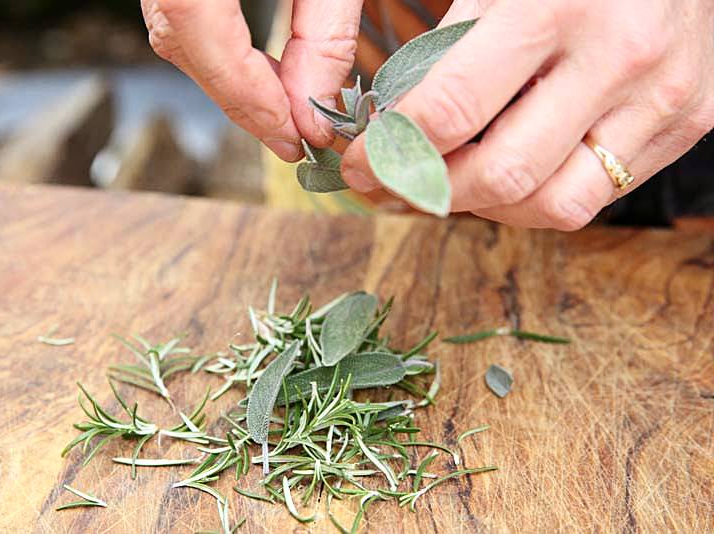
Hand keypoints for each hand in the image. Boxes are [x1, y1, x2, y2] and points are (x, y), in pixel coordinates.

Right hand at [141, 0, 362, 161]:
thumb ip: (325, 34)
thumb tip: (314, 110)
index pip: (194, 21)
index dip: (243, 88)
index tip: (291, 134)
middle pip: (179, 39)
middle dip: (241, 98)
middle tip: (295, 138)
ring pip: (176, 37)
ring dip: (233, 81)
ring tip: (288, 112)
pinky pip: (184, 22)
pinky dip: (224, 56)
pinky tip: (266, 74)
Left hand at [342, 0, 713, 228]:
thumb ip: (443, 55)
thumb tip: (388, 129)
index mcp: (556, 5)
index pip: (450, 110)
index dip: (390, 152)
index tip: (361, 165)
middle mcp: (619, 57)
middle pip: (503, 175)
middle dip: (432, 192)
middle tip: (399, 183)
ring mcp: (664, 96)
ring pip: (555, 206)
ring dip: (490, 207)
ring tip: (460, 178)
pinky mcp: (689, 122)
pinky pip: (595, 196)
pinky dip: (539, 197)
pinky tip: (517, 166)